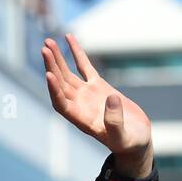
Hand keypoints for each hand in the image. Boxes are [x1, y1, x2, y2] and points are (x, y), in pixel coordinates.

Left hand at [41, 34, 152, 178]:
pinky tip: (68, 37)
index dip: (54, 90)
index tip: (49, 74)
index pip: (62, 104)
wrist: (136, 139)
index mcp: (82, 120)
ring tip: (48, 42)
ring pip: (67, 74)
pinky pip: (84, 66)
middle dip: (52, 67)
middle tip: (45, 49)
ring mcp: (87, 95)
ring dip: (57, 59)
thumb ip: (115, 121)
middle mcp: (80, 106)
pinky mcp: (98, 86)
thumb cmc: (129, 143)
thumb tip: (111, 99)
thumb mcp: (123, 137)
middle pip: (60, 85)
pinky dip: (76, 52)